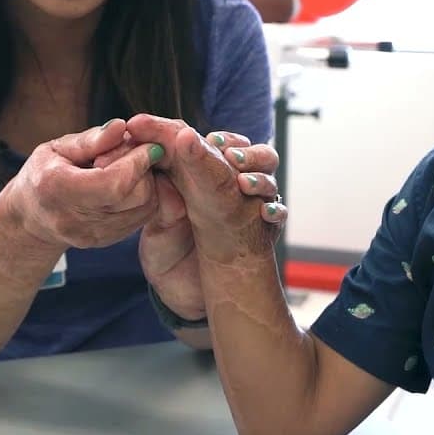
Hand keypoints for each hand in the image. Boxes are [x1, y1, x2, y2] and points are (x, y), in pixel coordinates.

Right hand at [0, 119, 161, 255]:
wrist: (32, 217)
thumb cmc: (44, 173)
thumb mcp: (57, 148)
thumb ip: (90, 140)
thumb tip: (120, 127)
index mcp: (58, 189)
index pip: (113, 182)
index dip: (137, 161)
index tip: (147, 144)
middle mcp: (75, 219)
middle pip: (135, 196)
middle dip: (144, 170)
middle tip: (136, 154)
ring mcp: (92, 235)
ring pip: (145, 208)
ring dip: (148, 183)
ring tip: (130, 168)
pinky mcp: (106, 241)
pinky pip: (142, 218)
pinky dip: (145, 198)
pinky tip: (130, 184)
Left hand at [125, 115, 283, 262]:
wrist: (182, 296)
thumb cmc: (166, 255)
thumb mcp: (156, 231)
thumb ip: (163, 208)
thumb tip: (164, 179)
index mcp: (200, 177)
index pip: (211, 146)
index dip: (209, 140)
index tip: (200, 138)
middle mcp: (229, 186)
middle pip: (250, 154)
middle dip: (245, 152)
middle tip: (231, 158)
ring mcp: (248, 207)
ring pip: (267, 179)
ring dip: (259, 178)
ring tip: (244, 184)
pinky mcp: (262, 232)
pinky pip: (276, 215)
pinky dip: (274, 211)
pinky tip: (264, 214)